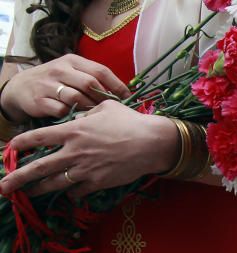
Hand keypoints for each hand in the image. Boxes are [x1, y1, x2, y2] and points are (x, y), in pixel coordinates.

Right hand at [0, 54, 129, 121]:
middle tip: (112, 111)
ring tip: (97, 117)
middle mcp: (60, 70)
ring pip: (77, 98)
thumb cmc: (56, 82)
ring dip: (90, 109)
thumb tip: (124, 94)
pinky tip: (79, 120)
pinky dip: (73, 116)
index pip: (100, 70)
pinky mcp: (39, 100)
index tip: (129, 98)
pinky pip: (62, 110)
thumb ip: (93, 79)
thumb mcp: (72, 73)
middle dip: (104, 99)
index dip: (117, 85)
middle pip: (90, 84)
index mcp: (72, 61)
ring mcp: (48, 85)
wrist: (21, 88)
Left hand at [0, 100, 178, 198]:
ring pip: (55, 183)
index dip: (20, 143)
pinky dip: (71, 193)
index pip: (37, 137)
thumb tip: (78, 118)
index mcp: (72, 131)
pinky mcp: (98, 182)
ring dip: (39, 190)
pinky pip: (78, 191)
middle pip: (39, 167)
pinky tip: (69, 194)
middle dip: (18, 178)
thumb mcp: (104, 108)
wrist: (152, 143)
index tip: (10, 148)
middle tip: (3, 187)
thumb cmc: (130, 122)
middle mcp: (74, 152)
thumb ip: (86, 114)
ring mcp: (85, 169)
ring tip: (28, 194)